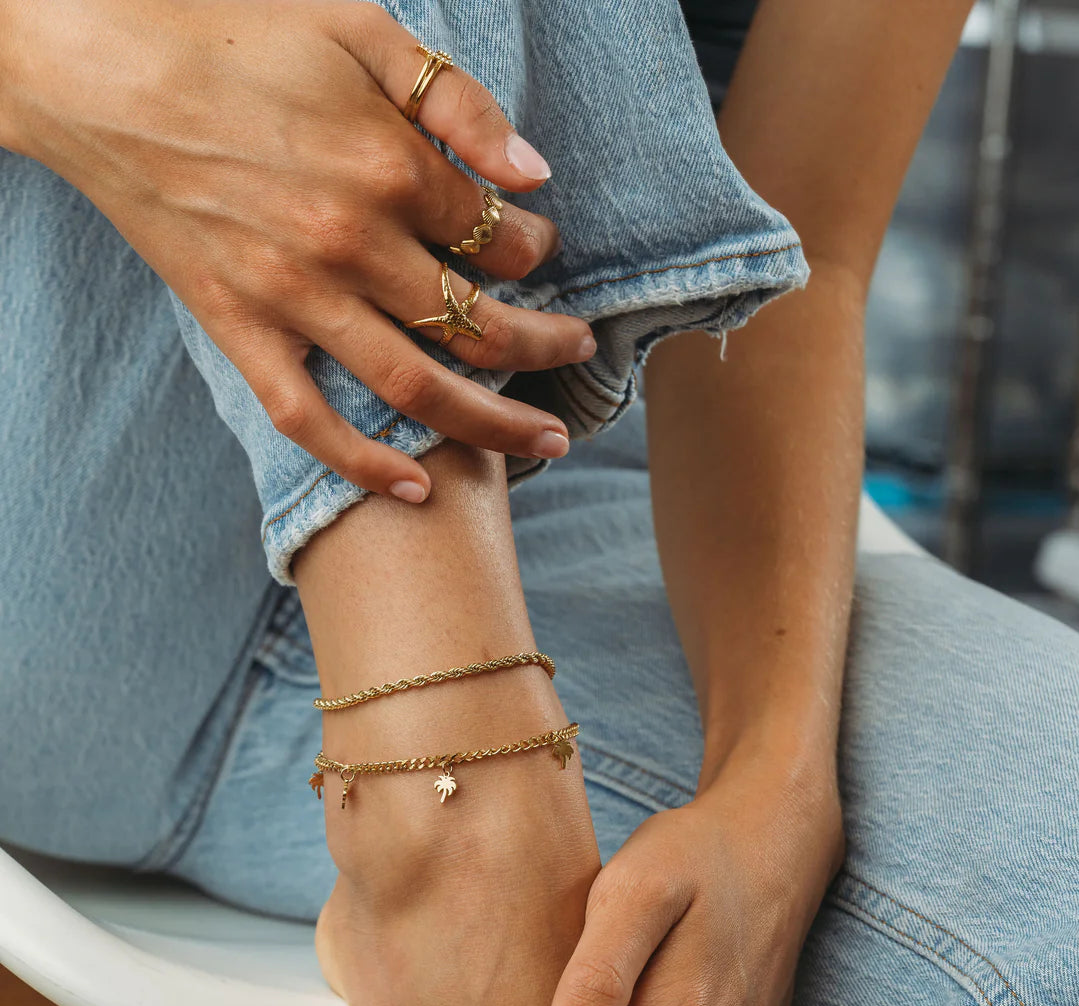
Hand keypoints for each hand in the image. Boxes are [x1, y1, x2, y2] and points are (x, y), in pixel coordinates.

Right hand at [1, 0, 588, 498]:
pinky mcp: (243, 331)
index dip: (535, 248)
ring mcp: (296, 299)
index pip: (500, 238)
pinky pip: (311, 421)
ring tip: (547, 442)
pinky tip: (416, 486)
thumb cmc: (231, 33)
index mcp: (389, 165)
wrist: (101, 68)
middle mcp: (353, 245)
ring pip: (420, 390)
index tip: (535, 248)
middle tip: (578, 352)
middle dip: (546, 346)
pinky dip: (366, 464)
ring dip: (496, 424)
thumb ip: (455, 100)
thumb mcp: (358, 25)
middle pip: (480, 326)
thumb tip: (532, 174)